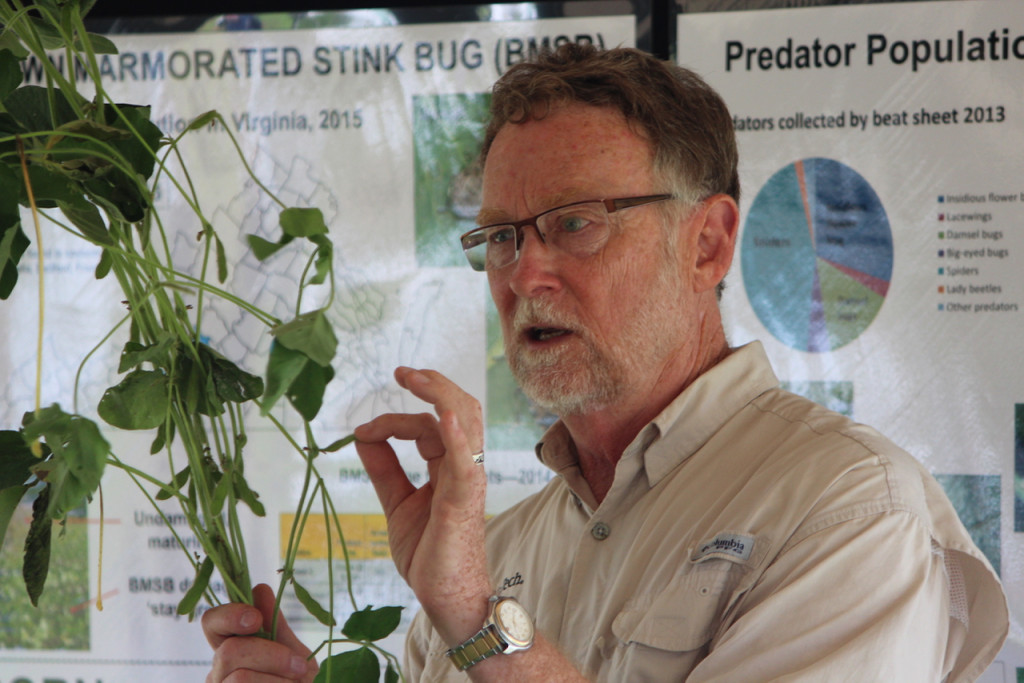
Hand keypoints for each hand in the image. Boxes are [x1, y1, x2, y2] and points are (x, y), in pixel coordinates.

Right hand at [203, 583, 317, 681]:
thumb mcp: (293, 653)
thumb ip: (276, 626)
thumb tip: (259, 588)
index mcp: (230, 647)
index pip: (212, 622)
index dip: (230, 616)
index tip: (256, 619)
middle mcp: (217, 673)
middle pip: (229, 651)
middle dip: (271, 655)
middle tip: (299, 666)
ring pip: (239, 678)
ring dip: (278, 678)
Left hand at [354, 367, 491, 643]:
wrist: (447, 598)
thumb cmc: (430, 553)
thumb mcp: (398, 503)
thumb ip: (384, 469)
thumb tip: (362, 435)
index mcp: (448, 468)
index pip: (427, 426)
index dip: (393, 421)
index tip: (362, 431)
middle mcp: (463, 468)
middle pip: (459, 410)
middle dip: (432, 386)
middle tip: (401, 372)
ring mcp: (467, 482)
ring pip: (466, 423)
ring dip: (441, 396)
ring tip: (416, 378)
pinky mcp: (464, 502)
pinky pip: (465, 462)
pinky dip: (456, 436)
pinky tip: (443, 417)